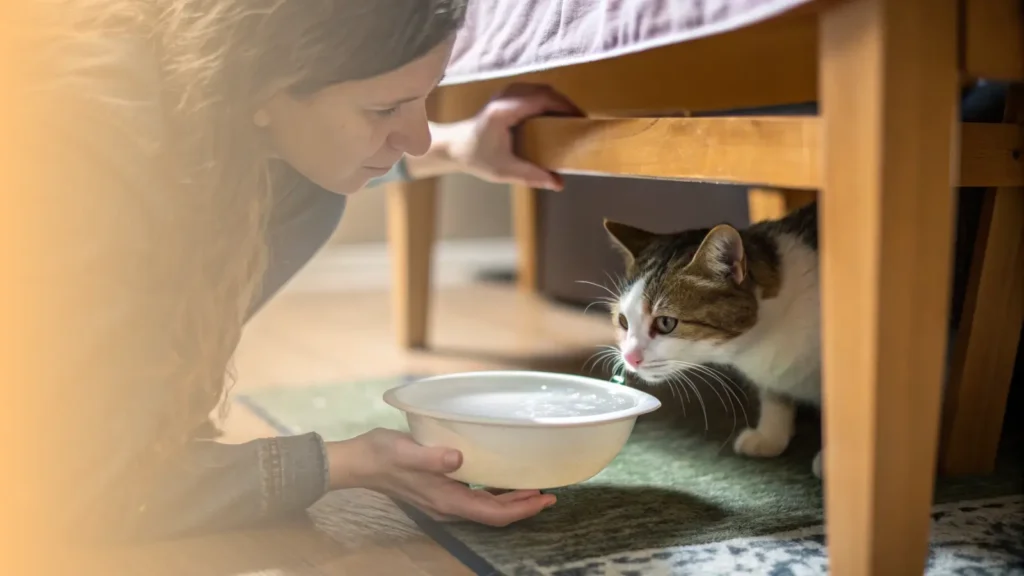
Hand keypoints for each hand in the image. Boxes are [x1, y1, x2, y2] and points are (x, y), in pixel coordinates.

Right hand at [326, 428, 555, 526]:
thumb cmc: (381, 454)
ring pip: (486, 507)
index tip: (544, 498)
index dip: (521, 509)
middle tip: (549, 493)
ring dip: (511, 500)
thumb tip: (458, 459)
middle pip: (495, 514)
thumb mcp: (405, 451)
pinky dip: (495, 492)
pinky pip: (476, 497)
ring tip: (533, 487)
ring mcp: (444, 499)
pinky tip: (502, 479)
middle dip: (524, 506)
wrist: (358, 461)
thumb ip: (432, 456)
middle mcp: (448, 505)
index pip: (492, 514)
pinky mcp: (440, 489)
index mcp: (445, 499)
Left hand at [423, 83, 583, 189]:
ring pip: (539, 88)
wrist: (455, 146)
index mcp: (504, 112)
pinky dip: (546, 99)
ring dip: (556, 100)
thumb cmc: (477, 157)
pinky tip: (554, 114)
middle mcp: (505, 96)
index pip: (541, 100)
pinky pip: (532, 91)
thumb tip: (559, 184)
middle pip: (544, 90)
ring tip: (570, 117)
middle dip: (564, 103)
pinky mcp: (506, 95)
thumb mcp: (504, 170)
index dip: (564, 106)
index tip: (580, 118)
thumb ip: (532, 175)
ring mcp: (505, 92)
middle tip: (580, 120)